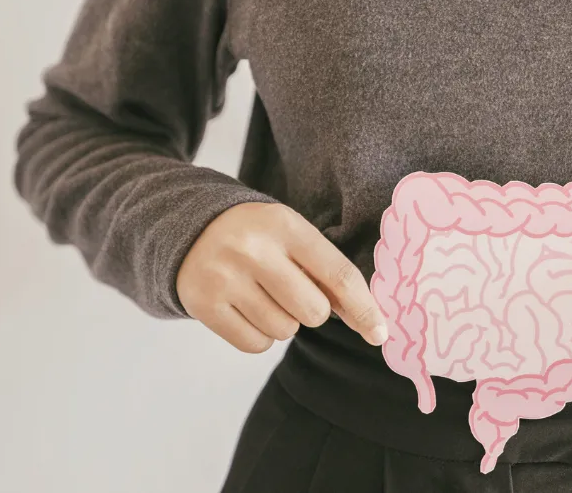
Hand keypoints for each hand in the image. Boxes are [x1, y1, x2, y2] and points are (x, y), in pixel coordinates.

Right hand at [177, 202, 387, 352]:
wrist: (191, 230)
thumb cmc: (259, 238)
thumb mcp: (293, 236)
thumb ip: (328, 273)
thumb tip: (369, 322)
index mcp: (285, 225)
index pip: (338, 274)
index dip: (364, 308)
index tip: (380, 333)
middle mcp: (253, 250)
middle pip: (314, 311)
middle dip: (313, 310)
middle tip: (292, 291)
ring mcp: (225, 278)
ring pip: (285, 330)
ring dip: (284, 322)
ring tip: (264, 295)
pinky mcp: (204, 305)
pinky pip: (256, 344)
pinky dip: (261, 335)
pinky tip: (248, 309)